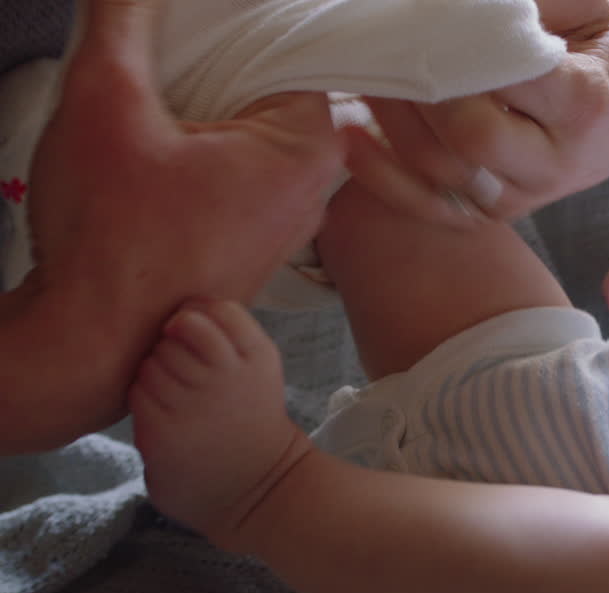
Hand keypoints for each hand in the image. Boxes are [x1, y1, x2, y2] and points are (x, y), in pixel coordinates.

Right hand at [1, 0, 344, 451]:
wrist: (95, 344)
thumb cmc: (112, 244)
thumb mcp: (106, 103)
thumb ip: (123, 23)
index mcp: (308, 150)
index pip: (303, 50)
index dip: (245, 24)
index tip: (201, 20)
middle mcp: (313, 190)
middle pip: (278, 89)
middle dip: (224, 61)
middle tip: (170, 49)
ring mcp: (287, 221)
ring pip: (255, 130)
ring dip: (210, 105)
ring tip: (160, 92)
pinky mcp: (253, 241)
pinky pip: (241, 170)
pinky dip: (206, 147)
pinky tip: (163, 141)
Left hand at [129, 299, 311, 549]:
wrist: (257, 485)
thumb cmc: (251, 418)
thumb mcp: (260, 369)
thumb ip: (229, 332)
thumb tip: (177, 310)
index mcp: (257, 357)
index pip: (216, 309)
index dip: (198, 316)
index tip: (199, 338)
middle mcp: (228, 375)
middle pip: (177, 330)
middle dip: (175, 348)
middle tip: (191, 377)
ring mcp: (194, 403)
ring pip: (153, 360)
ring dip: (158, 374)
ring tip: (179, 398)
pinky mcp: (163, 431)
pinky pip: (138, 392)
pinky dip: (146, 400)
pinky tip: (167, 417)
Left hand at [359, 0, 608, 219]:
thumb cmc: (593, 49)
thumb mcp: (584, 7)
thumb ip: (535, 0)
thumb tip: (464, 3)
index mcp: (585, 103)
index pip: (507, 82)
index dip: (456, 52)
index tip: (423, 23)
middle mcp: (556, 162)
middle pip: (471, 137)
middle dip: (420, 90)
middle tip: (387, 48)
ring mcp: (523, 195)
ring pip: (442, 172)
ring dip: (390, 122)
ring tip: (363, 75)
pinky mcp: (493, 214)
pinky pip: (432, 208)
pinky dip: (384, 178)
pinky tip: (353, 138)